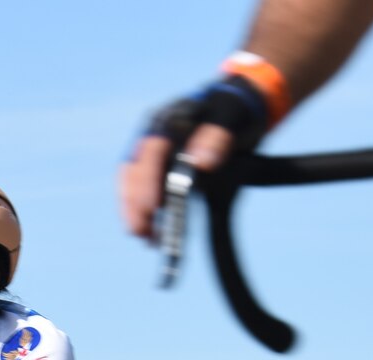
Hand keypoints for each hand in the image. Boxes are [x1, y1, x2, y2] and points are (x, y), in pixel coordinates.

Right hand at [120, 69, 277, 239]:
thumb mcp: (231, 117)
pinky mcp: (160, 170)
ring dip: (136, 212)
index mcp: (167, 120)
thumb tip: (201, 162)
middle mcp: (153, 137)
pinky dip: (147, 213)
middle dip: (134, 203)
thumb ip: (217, 137)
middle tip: (141, 232)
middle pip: (134, 172)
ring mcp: (154, 155)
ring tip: (146, 239)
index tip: (153, 208)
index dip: (148, 181)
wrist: (238, 106)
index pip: (151, 152)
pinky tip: (154, 234)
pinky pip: (145, 192)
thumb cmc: (234, 109)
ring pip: (133, 184)